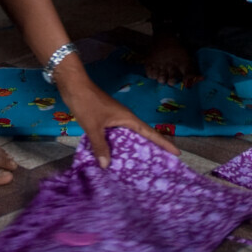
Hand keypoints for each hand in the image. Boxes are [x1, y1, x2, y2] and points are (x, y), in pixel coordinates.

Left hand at [59, 75, 179, 167]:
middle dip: (153, 148)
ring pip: (130, 136)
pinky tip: (117, 155)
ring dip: (135, 147)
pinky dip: (120, 145)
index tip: (177, 152)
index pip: (150, 133)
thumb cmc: (87, 103)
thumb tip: (106, 166)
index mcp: (128, 119)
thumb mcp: (93, 126)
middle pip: (143, 135)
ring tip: (142, 164)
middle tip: (162, 164)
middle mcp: (125, 118)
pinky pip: (119, 135)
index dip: (164, 143)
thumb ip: (100, 145)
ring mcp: (116, 118)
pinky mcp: (107, 119)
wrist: (74, 86)